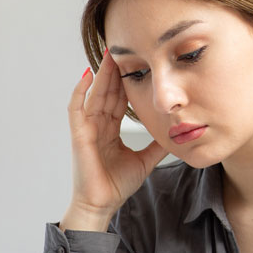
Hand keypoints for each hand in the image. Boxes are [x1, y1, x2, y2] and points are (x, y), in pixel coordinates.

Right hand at [61, 51, 167, 231]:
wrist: (102, 205)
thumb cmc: (116, 185)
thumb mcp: (145, 160)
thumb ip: (157, 145)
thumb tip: (176, 133)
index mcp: (111, 129)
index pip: (119, 99)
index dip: (126, 81)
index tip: (137, 63)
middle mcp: (98, 125)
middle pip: (107, 91)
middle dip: (114, 70)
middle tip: (123, 47)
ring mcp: (87, 128)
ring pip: (94, 94)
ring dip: (101, 74)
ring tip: (109, 54)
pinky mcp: (79, 135)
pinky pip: (76, 107)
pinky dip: (80, 90)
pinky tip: (88, 74)